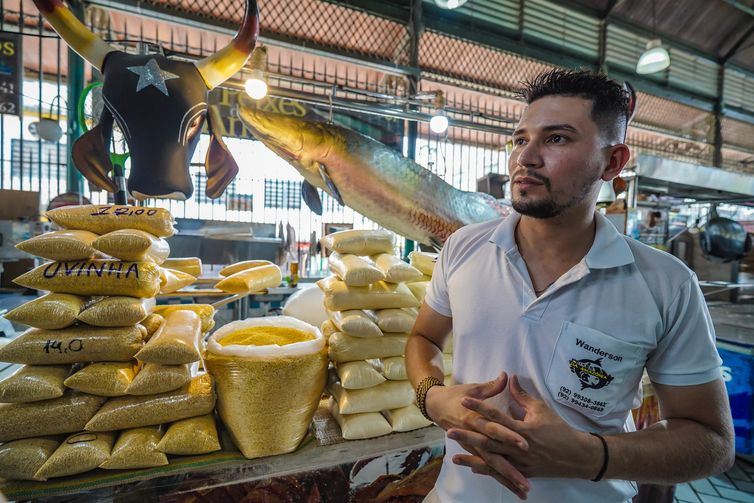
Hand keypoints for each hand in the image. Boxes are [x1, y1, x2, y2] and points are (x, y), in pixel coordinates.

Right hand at [426, 373, 531, 499]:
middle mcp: (473, 436)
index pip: (494, 429)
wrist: (435, 406)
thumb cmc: (457, 395)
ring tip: (523, 489)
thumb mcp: (474, 389)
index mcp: (474, 419)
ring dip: (507, 478)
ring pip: (491, 466)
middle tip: (525, 480)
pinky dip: (498, 477)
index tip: (524, 444)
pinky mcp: (473, 451)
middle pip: (494, 454)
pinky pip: (486, 467)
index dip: (509, 436)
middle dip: (510, 468)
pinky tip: (511, 488)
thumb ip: (492, 386)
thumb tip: (507, 376)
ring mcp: (472, 446)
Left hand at [450, 375, 601, 483]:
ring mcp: (520, 462)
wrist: (576, 456)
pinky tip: (472, 468)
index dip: (480, 407)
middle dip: (468, 436)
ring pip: (492, 460)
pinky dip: (486, 470)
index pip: (496, 416)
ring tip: (454, 456)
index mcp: (523, 429)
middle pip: (488, 441)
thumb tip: (510, 378)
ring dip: (472, 458)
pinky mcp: (522, 472)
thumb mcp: (541, 409)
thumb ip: (523, 396)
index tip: (465, 400)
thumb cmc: (559, 430)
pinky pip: (501, 472)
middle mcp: (518, 447)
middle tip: (450, 430)